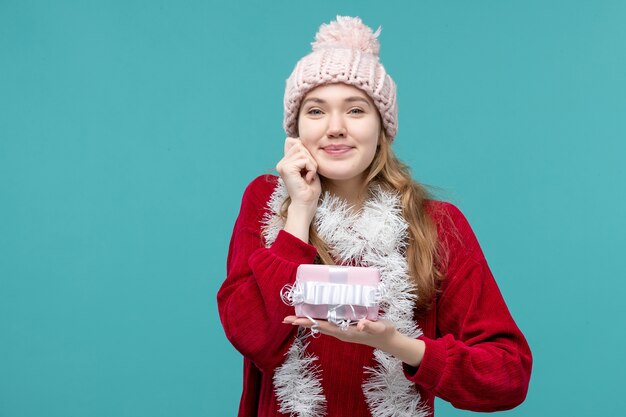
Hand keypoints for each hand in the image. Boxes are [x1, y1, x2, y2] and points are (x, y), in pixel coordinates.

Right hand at [275, 137, 320, 211]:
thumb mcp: (308, 167)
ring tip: (309, 176)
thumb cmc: (310, 189)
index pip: (294, 142)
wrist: (306, 204)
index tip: (308, 167)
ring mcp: (282, 165)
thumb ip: (303, 155)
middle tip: (310, 172)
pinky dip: (311, 168)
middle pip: (299, 145)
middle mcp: (281, 163)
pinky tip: (308, 178)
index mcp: (285, 162)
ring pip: (303, 152)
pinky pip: (305, 160)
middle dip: (310, 158)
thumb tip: (297, 139)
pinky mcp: (287, 169)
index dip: (305, 151)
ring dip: (312, 164)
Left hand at [282, 315, 396, 349]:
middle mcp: (341, 332)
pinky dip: (318, 318)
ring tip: (294, 317)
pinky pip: (328, 322)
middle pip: (318, 326)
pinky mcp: (346, 326)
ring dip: (308, 321)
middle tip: (286, 319)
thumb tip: (360, 325)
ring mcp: (342, 330)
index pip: (323, 326)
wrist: (389, 340)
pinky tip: (314, 313)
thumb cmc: (383, 333)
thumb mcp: (379, 327)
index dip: (309, 322)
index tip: (295, 320)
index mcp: (345, 332)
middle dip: (303, 322)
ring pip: (321, 325)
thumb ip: (370, 325)